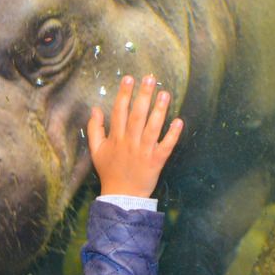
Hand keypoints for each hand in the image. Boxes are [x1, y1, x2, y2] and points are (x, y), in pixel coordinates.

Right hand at [87, 75, 182, 198]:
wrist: (122, 196)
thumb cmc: (109, 171)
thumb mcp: (96, 151)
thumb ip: (94, 129)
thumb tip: (95, 109)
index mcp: (116, 138)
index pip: (119, 111)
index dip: (124, 94)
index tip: (129, 78)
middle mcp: (130, 142)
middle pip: (137, 115)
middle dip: (143, 95)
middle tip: (150, 78)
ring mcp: (144, 151)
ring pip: (152, 128)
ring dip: (159, 110)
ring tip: (165, 94)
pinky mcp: (156, 161)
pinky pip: (166, 146)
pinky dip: (173, 134)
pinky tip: (179, 121)